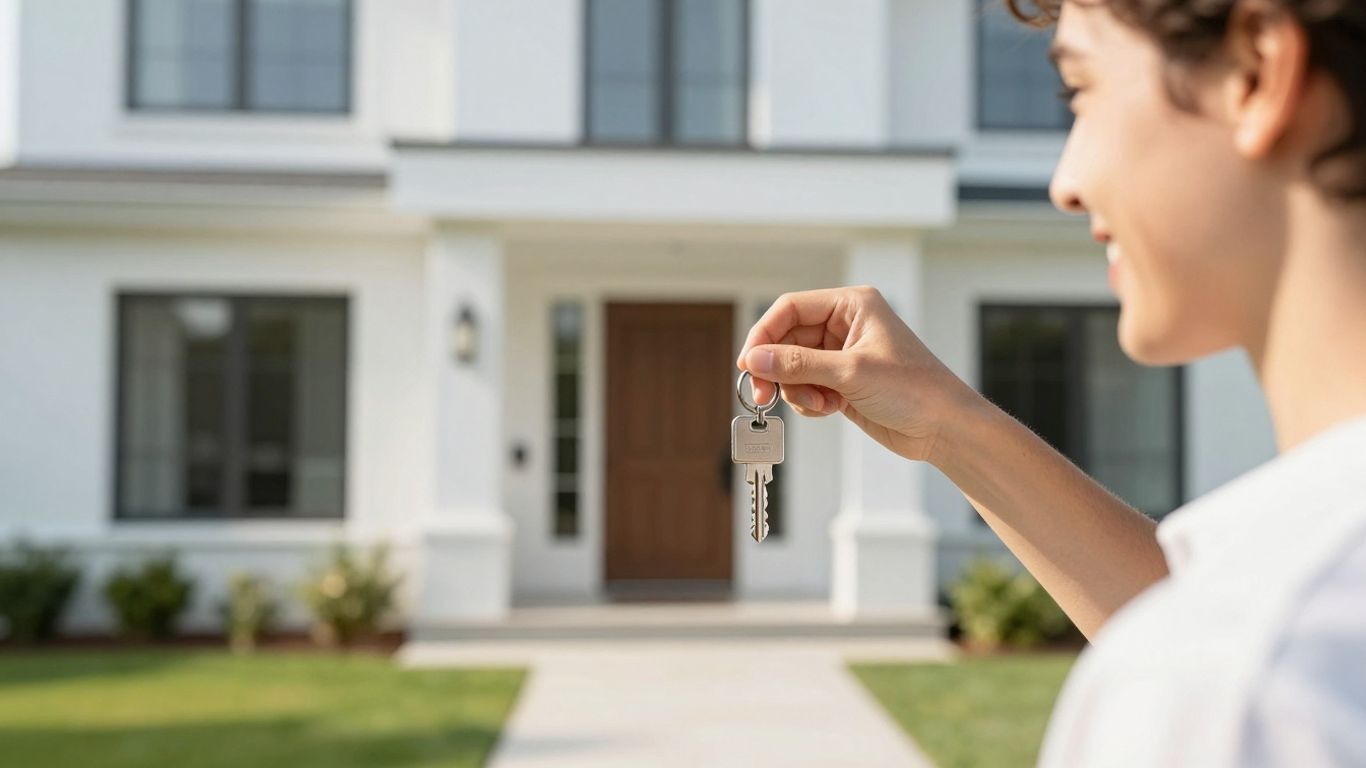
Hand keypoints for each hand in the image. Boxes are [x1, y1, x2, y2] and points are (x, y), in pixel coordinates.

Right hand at [737, 286, 977, 462]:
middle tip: (764, 395)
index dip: (764, 334)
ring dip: (796, 390)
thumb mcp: (851, 373)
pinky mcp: (841, 382)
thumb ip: (798, 364)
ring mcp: (841, 355)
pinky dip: (808, 401)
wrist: (943, 428)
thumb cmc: (914, 390)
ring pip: (792, 367)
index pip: (790, 308)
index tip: (748, 364)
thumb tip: (754, 359)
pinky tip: (830, 410)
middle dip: (777, 369)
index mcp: (851, 305)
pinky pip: (805, 387)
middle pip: (786, 339)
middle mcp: (844, 325)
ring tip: (819, 405)